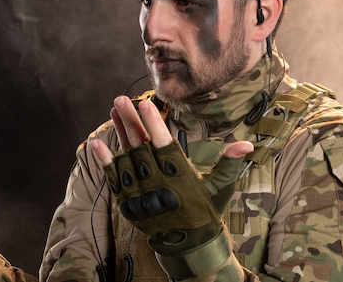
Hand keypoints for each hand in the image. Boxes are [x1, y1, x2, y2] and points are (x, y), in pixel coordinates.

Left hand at [90, 96, 252, 255]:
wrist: (187, 244)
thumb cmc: (205, 210)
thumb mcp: (220, 187)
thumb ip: (229, 163)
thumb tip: (245, 145)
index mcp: (180, 178)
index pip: (164, 146)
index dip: (154, 125)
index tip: (146, 104)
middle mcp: (158, 185)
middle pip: (141, 147)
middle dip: (131, 121)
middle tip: (121, 99)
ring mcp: (140, 194)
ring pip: (126, 157)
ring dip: (119, 133)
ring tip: (114, 108)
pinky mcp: (127, 202)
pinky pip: (113, 178)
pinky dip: (105, 161)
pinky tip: (97, 142)